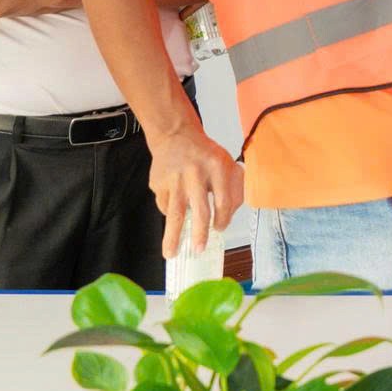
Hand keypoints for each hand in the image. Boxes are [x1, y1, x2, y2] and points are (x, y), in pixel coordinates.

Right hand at [150, 127, 244, 259]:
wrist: (176, 136)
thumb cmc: (206, 155)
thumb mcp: (227, 164)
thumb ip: (234, 189)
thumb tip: (226, 218)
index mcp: (217, 167)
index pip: (224, 199)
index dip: (224, 218)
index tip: (220, 229)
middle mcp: (195, 174)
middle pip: (200, 208)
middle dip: (200, 232)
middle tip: (199, 249)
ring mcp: (174, 179)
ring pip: (174, 213)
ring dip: (172, 236)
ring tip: (171, 254)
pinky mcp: (158, 184)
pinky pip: (165, 206)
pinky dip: (170, 213)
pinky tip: (174, 212)